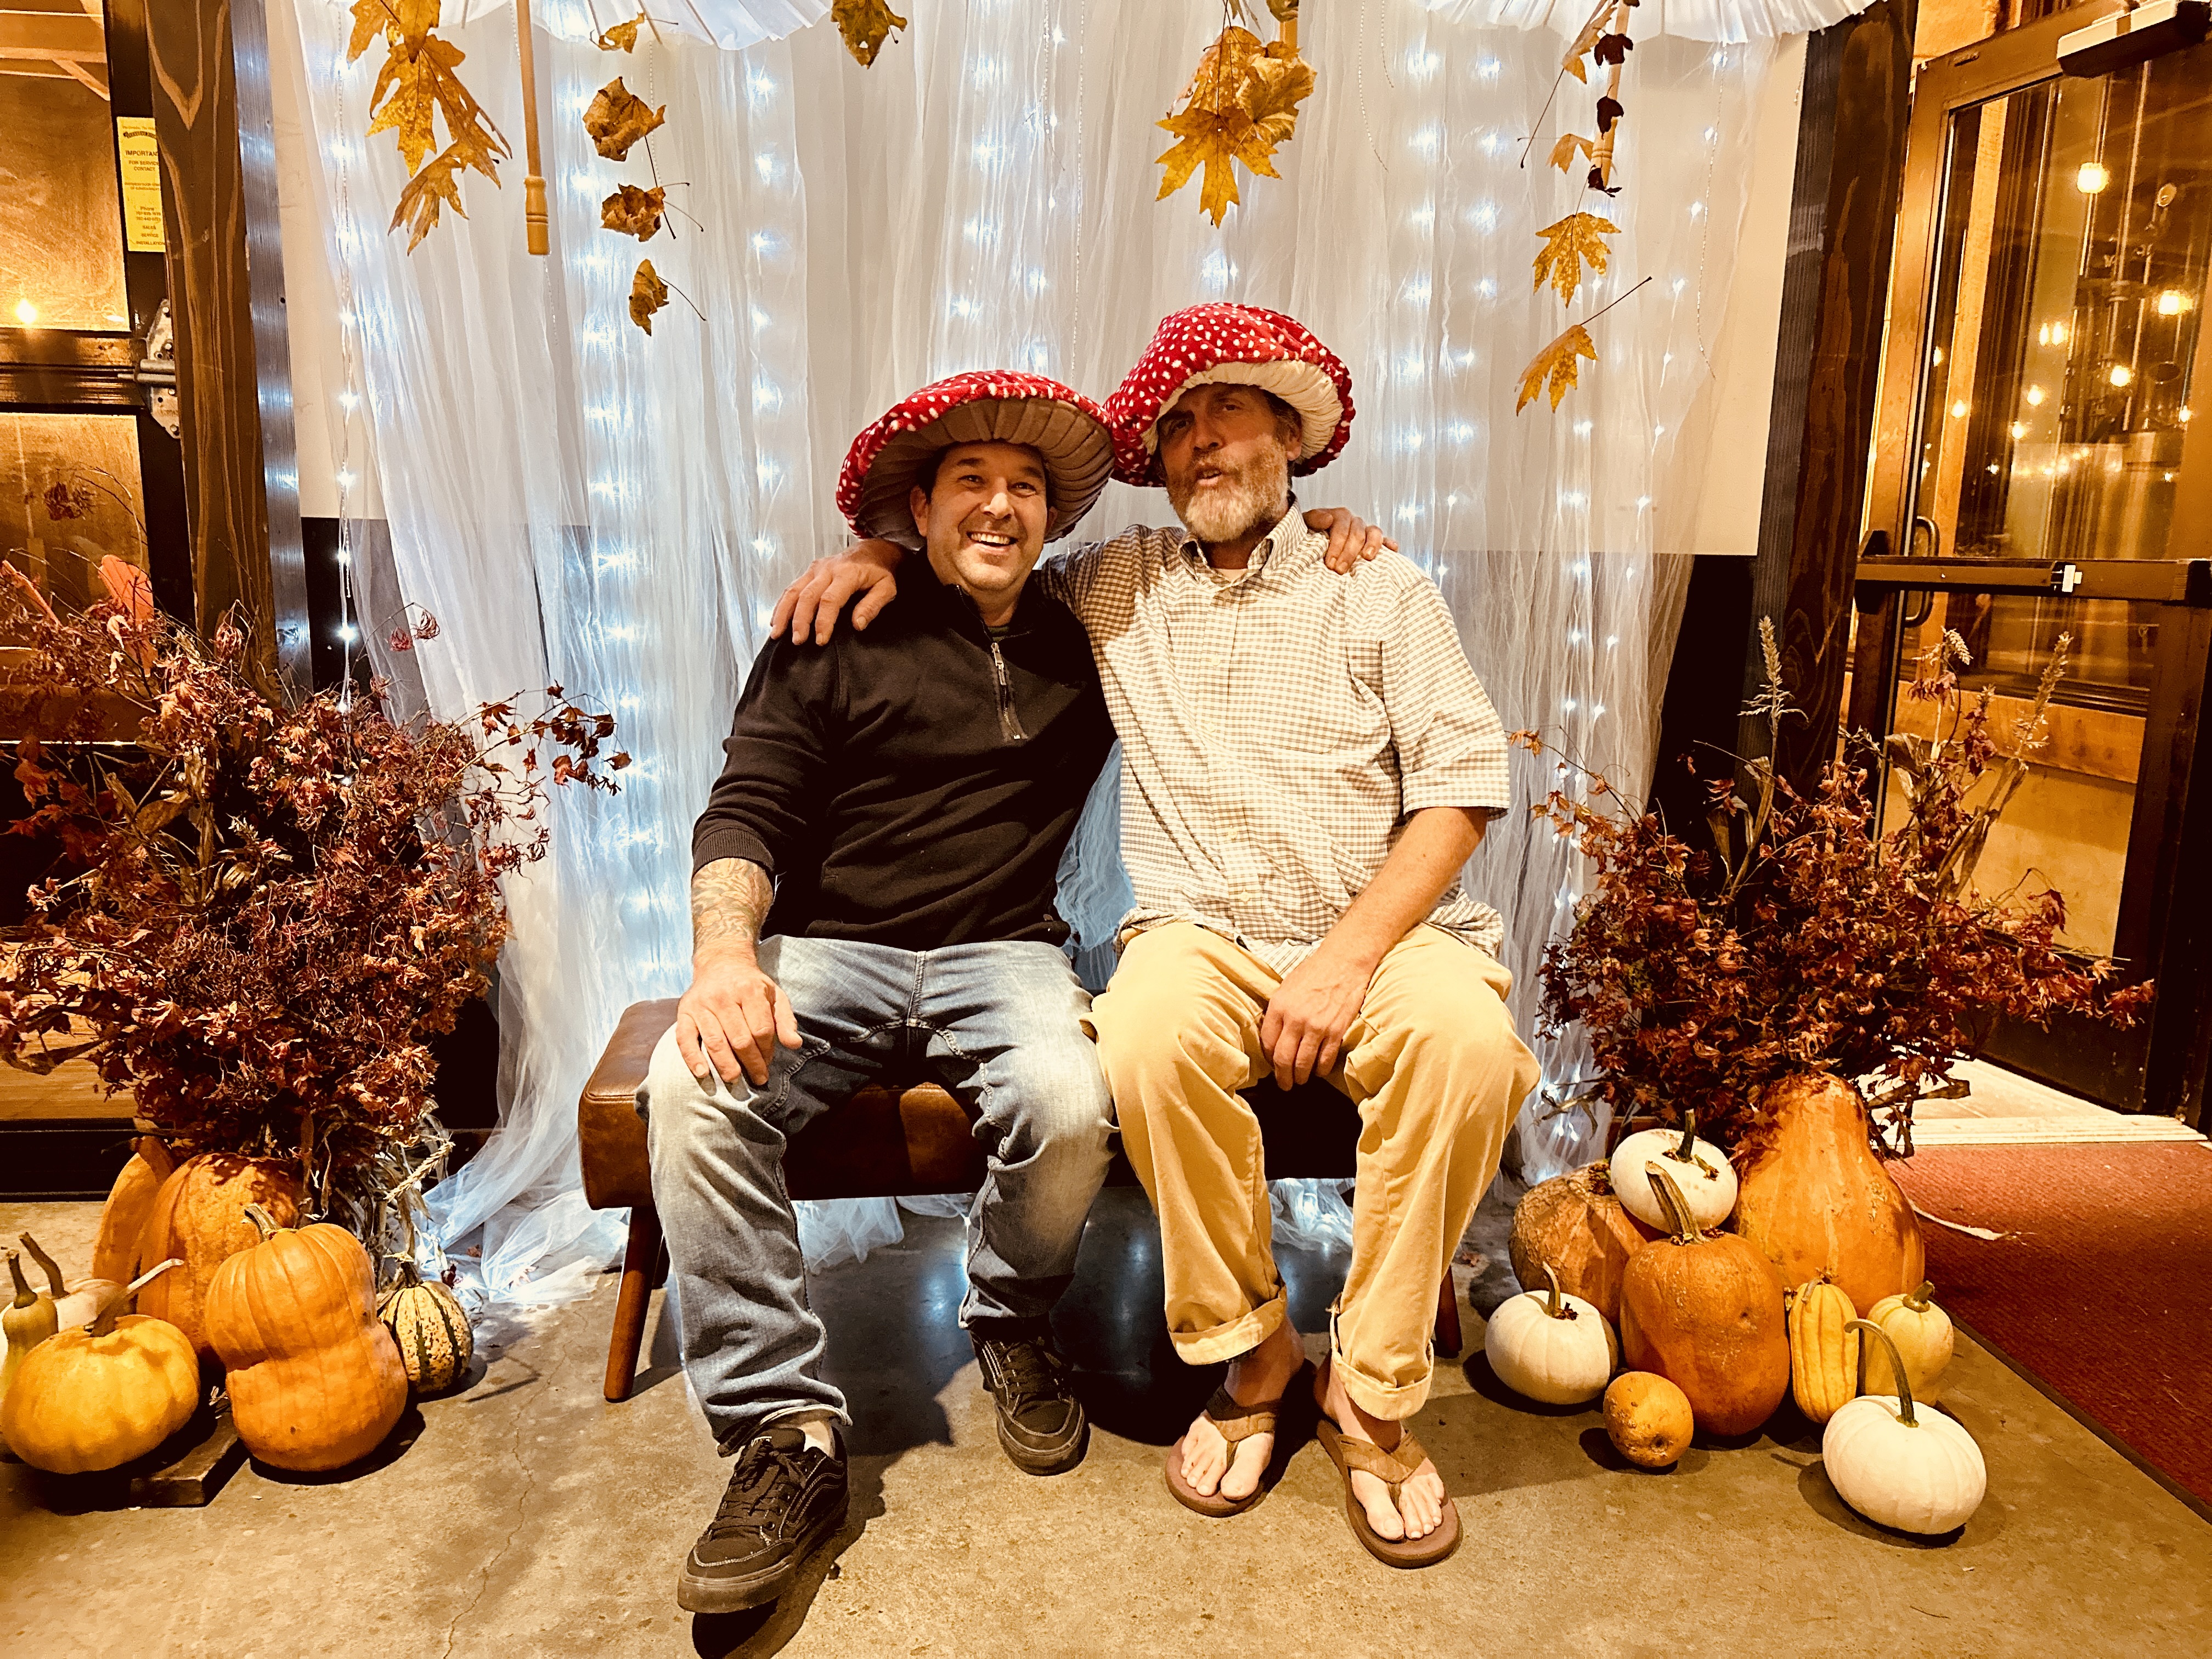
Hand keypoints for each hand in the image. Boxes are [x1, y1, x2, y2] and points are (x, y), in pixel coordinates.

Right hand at [677, 945, 801, 1086]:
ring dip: (726, 1066)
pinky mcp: (684, 1012)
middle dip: (751, 1063)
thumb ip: (785, 1020)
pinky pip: (684, 1038)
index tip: (768, 1062)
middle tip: (758, 1078)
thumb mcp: (775, 995)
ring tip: (735, 1080)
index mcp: (749, 991)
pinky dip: (692, 1057)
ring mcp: (702, 1005)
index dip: (767, 1050)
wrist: (721, 963)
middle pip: (740, 1039)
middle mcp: (724, 997)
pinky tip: (702, 1072)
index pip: (761, 1030)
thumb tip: (794, 1044)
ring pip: (715, 1042)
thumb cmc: (751, 985)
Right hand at [768, 539, 904, 643]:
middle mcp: (828, 569)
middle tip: (798, 641)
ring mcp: (816, 569)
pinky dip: (782, 604)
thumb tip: (858, 624)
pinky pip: (792, 588)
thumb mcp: (886, 588)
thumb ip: (873, 606)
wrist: (873, 550)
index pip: (830, 600)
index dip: (823, 621)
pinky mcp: (810, 571)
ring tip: (777, 633)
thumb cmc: (880, 571)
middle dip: (800, 620)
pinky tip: (776, 620)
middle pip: (807, 596)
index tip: (821, 640)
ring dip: (784, 613)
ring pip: (794, 591)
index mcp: (847, 573)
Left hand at [1259, 943, 1373, 1087]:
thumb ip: (1279, 1012)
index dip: (1269, 1059)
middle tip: (1284, 1084)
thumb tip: (1273, 1035)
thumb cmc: (1314, 971)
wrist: (1344, 961)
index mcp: (1279, 1007)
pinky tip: (1319, 1071)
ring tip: (1301, 1081)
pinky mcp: (1336, 1031)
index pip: (1267, 1043)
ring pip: (1303, 1064)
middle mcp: (1295, 1019)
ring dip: (1301, 1077)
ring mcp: (1316, 1027)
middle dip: (1282, 1077)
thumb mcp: (1286, 987)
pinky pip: (1325, 1059)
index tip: (1272, 1065)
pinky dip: (1321, 1070)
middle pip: (1283, 1059)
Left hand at [1302, 509, 1396, 574]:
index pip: (1341, 529)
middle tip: (1340, 570)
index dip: (1336, 546)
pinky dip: (1389, 543)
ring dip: (1372, 545)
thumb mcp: (1306, 524)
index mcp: (1339, 516)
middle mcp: (1354, 521)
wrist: (1312, 540)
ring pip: (1374, 533)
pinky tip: (1392, 550)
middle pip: (1357, 534)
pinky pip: (1385, 539)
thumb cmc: (1310, 534)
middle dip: (1349, 553)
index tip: (1330, 564)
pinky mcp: (1374, 540)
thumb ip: (1314, 519)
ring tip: (1366, 558)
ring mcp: (1365, 530)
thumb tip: (1328, 519)